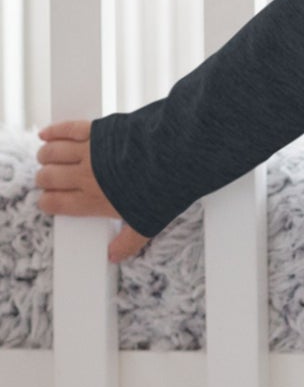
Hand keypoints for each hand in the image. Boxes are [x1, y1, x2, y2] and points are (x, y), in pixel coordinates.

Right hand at [34, 119, 151, 263]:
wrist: (175, 156)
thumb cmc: (163, 190)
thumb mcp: (148, 223)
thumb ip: (128, 241)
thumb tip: (114, 257)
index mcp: (93, 200)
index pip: (55, 203)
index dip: (47, 202)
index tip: (48, 201)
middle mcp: (85, 176)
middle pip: (48, 177)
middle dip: (44, 179)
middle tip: (49, 179)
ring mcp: (89, 151)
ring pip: (52, 153)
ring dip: (46, 156)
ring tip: (47, 158)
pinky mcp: (97, 130)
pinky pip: (66, 129)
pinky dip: (52, 132)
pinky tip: (45, 135)